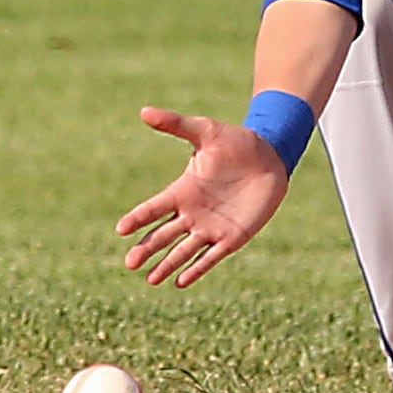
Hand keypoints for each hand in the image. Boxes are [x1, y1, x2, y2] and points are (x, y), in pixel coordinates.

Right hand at [116, 106, 289, 287]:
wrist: (271, 156)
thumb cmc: (236, 142)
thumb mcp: (206, 131)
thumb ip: (176, 124)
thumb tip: (144, 111)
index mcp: (182, 190)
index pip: (154, 208)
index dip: (138, 218)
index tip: (121, 229)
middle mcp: (192, 212)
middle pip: (163, 235)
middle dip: (146, 249)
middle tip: (129, 263)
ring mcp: (211, 226)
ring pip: (182, 250)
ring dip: (167, 265)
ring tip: (150, 280)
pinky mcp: (231, 237)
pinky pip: (211, 256)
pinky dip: (197, 268)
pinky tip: (180, 282)